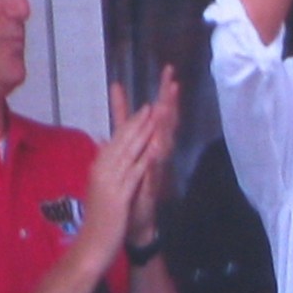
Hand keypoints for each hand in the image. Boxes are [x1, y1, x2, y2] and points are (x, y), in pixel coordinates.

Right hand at [82, 87, 156, 261]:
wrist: (90, 247)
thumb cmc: (97, 221)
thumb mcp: (100, 191)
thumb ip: (103, 170)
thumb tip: (103, 149)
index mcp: (98, 169)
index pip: (115, 141)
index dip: (129, 124)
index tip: (142, 110)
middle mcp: (101, 172)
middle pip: (121, 142)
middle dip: (137, 123)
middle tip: (150, 105)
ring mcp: (109, 183)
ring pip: (128, 153)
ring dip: (142, 134)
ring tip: (154, 119)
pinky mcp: (118, 196)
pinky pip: (133, 173)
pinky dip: (144, 158)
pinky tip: (154, 147)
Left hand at [128, 64, 179, 245]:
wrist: (136, 221)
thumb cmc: (133, 184)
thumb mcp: (125, 149)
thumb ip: (123, 124)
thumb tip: (118, 100)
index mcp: (150, 142)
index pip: (158, 112)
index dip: (163, 92)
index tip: (168, 71)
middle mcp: (157, 152)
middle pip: (166, 122)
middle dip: (169, 102)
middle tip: (173, 81)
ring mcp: (157, 169)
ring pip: (163, 143)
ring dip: (165, 126)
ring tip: (166, 107)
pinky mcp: (153, 186)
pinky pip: (155, 171)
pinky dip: (154, 160)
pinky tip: (155, 148)